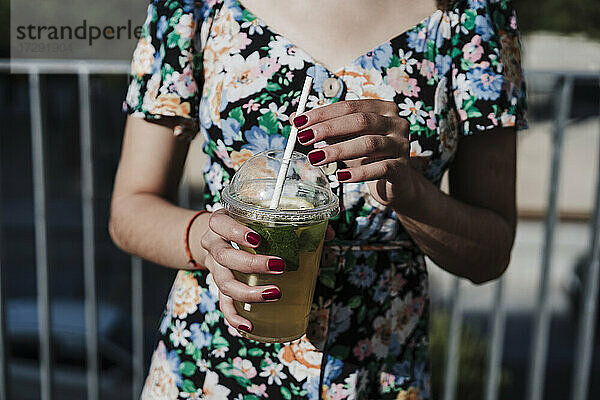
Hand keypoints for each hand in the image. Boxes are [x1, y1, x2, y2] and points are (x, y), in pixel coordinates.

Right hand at [200, 209, 284, 332]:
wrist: (219, 237)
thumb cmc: (247, 225)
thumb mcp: (260, 217)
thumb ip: (294, 221)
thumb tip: (329, 233)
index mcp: (221, 222)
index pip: (219, 223)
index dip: (235, 231)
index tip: (257, 240)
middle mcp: (214, 244)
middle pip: (224, 256)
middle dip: (252, 264)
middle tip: (279, 266)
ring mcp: (215, 267)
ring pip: (223, 283)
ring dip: (248, 292)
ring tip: (274, 293)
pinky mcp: (220, 286)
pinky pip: (223, 304)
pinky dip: (234, 317)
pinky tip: (249, 326)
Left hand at [292, 100, 412, 207]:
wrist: (394, 184)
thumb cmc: (368, 157)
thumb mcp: (346, 140)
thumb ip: (324, 128)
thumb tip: (294, 118)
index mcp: (383, 109)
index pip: (349, 106)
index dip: (323, 114)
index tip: (299, 122)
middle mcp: (396, 123)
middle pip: (360, 121)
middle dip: (329, 129)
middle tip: (304, 138)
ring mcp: (402, 145)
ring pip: (369, 144)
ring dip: (338, 151)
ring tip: (315, 158)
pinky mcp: (402, 169)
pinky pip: (380, 169)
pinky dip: (358, 173)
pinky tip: (340, 177)